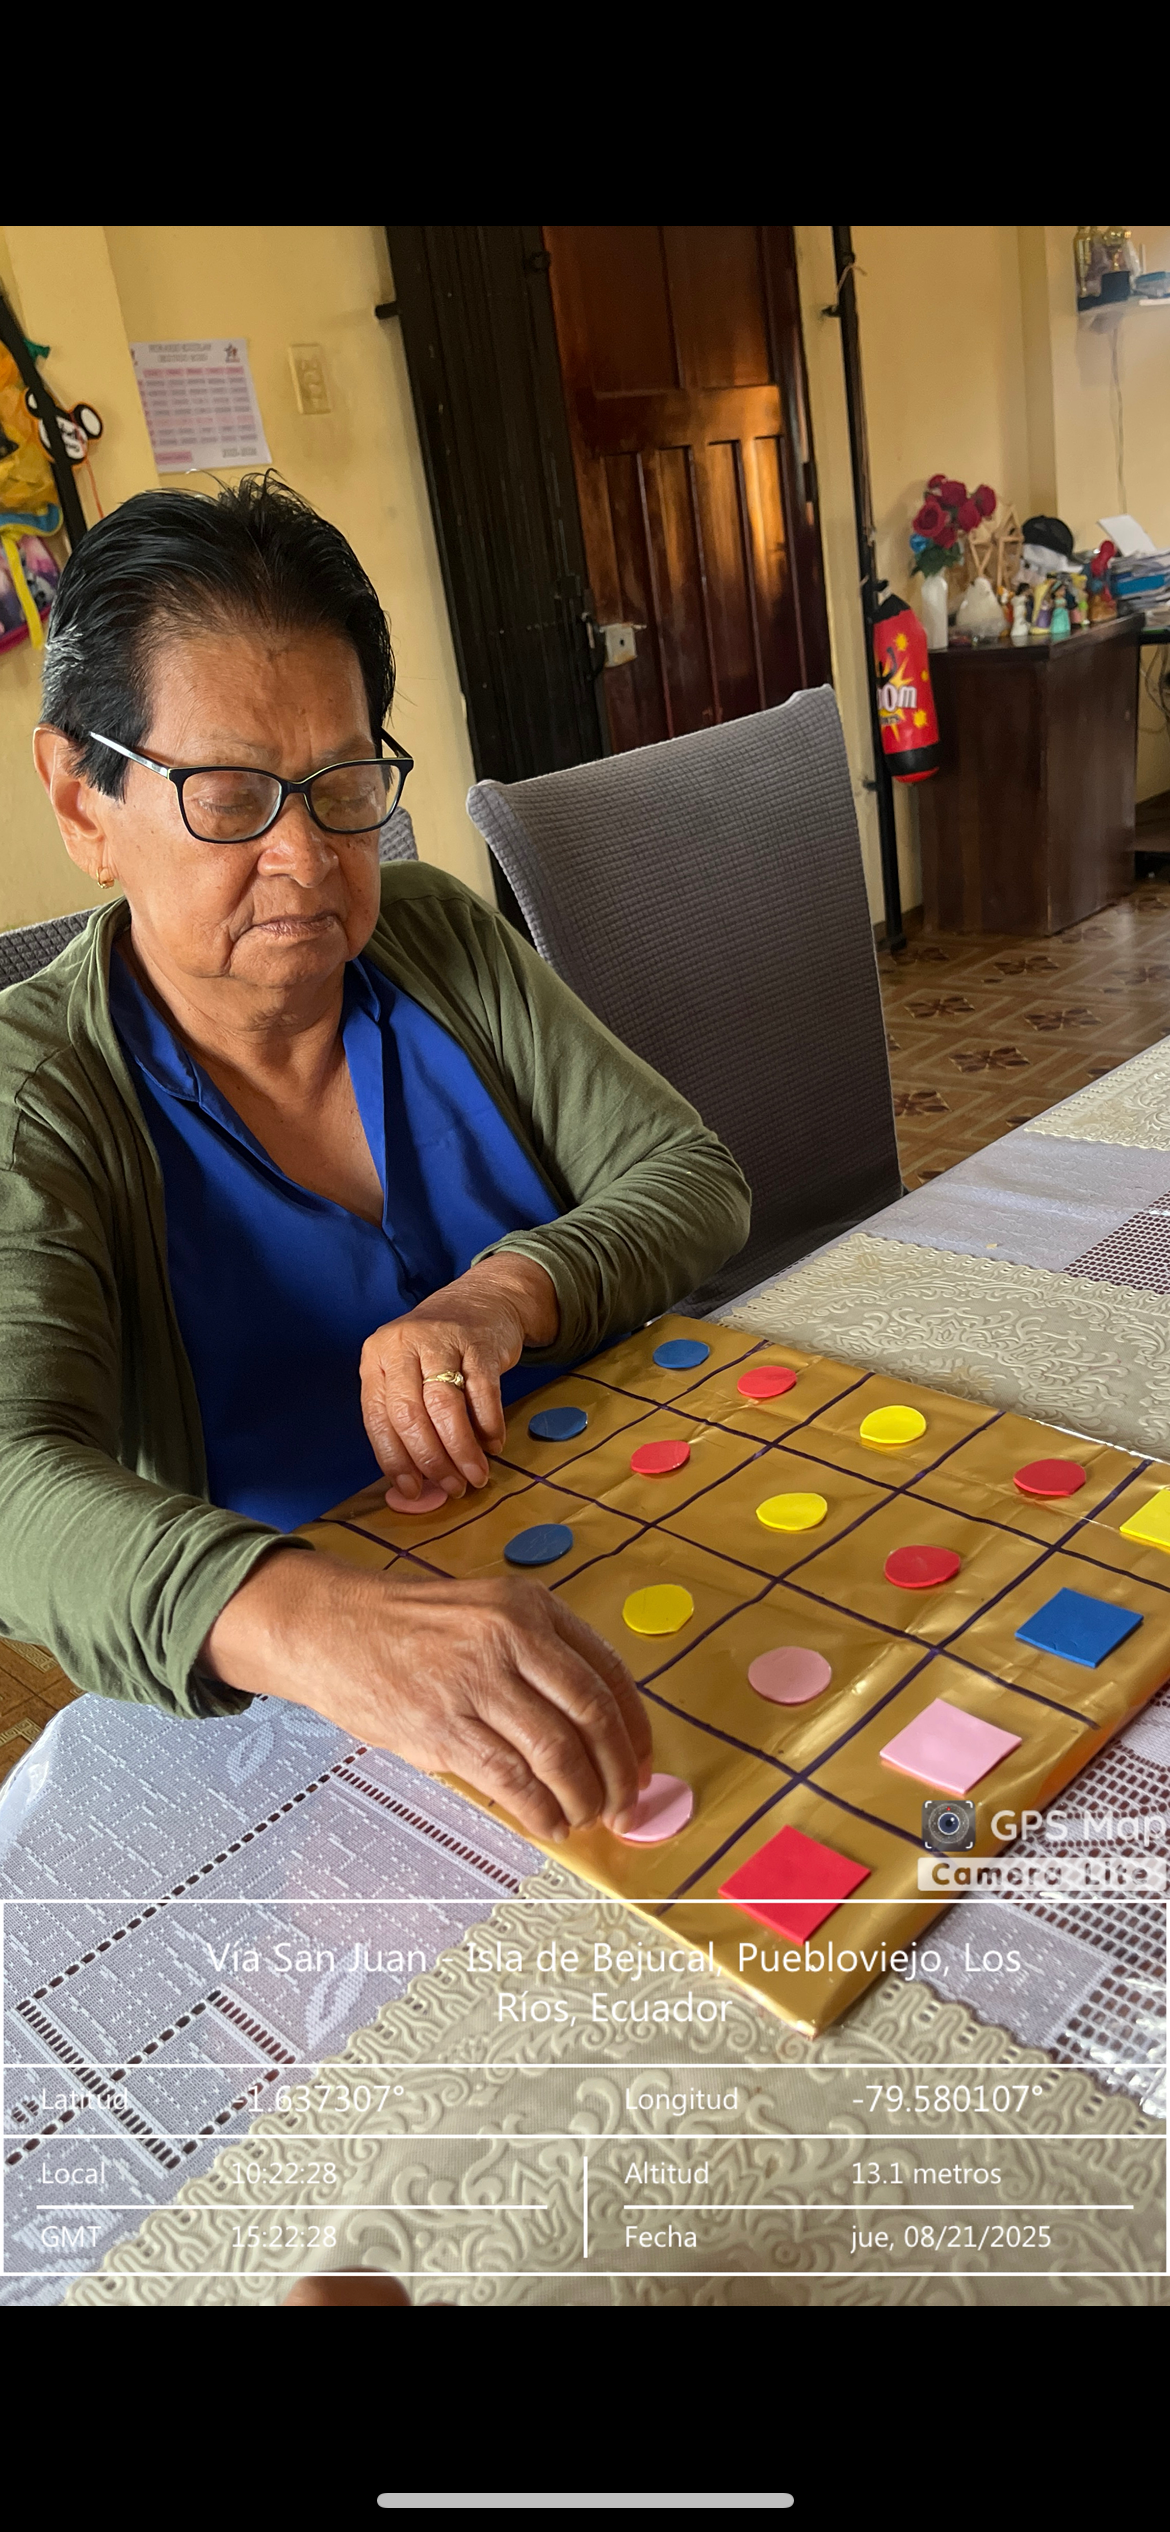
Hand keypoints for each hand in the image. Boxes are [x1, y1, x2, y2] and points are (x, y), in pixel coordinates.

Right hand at [203, 1551, 652, 1843]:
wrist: (333, 1628)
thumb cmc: (413, 1628)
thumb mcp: (487, 1612)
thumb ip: (540, 1656)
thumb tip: (599, 1732)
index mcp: (530, 1607)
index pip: (607, 1673)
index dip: (635, 1729)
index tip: (643, 1765)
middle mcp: (510, 1638)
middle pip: (591, 1715)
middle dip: (619, 1772)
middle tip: (624, 1805)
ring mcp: (475, 1682)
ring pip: (556, 1752)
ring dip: (581, 1797)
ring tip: (584, 1818)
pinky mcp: (441, 1726)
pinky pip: (510, 1779)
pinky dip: (539, 1810)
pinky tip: (547, 1823)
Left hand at [360, 1254, 558, 1502]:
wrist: (482, 1300)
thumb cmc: (437, 1349)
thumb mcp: (409, 1372)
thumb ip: (407, 1421)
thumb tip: (413, 1489)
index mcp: (376, 1357)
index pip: (377, 1417)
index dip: (394, 1460)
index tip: (413, 1491)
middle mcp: (403, 1345)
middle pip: (410, 1414)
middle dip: (432, 1460)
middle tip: (452, 1487)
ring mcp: (441, 1339)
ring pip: (445, 1406)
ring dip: (461, 1449)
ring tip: (475, 1476)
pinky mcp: (479, 1342)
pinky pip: (483, 1392)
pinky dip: (489, 1425)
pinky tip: (493, 1445)